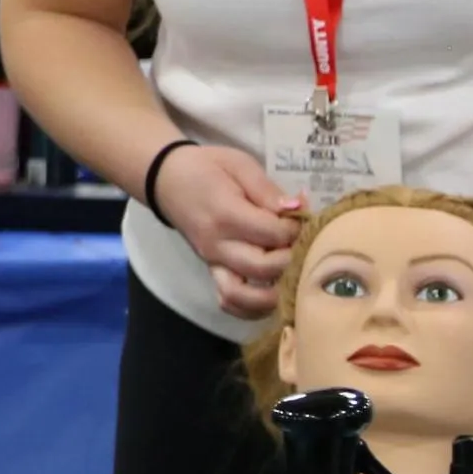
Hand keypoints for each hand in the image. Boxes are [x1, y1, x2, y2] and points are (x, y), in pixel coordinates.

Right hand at [154, 144, 304, 319]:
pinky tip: (270, 294)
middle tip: (305, 246)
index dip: (298, 229)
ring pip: (245, 297)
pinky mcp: (212, 271)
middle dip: (293, 260)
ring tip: (290, 275)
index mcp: (226, 214)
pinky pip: (229, 302)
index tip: (306, 218)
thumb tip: (300, 210)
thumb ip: (269, 190)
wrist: (166, 179)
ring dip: (274, 293)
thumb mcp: (240, 165)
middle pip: (265, 268)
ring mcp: (212, 262)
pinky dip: (251, 308)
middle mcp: (217, 245)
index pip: (274, 234)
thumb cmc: (207, 167)